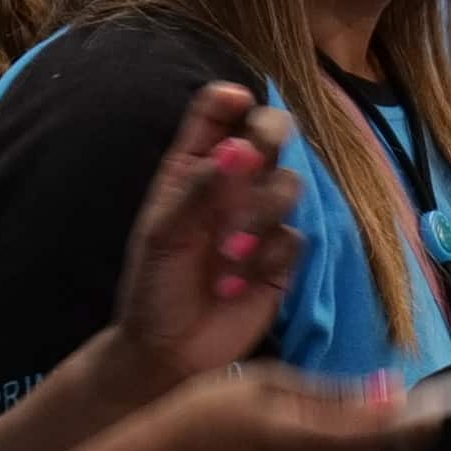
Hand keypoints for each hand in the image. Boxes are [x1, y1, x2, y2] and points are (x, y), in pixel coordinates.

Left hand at [108, 86, 305, 381]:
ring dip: (259, 216)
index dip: (230, 99)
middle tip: (251, 160)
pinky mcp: (283, 255)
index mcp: (193, 166)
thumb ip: (201, 190)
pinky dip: (268, 257)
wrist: (171, 352)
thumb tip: (240, 149)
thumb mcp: (165, 235)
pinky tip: (236, 283)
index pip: (217, 112)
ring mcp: (261, 217)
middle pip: (270, 132)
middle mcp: (232, 184)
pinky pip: (295, 236)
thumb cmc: (155, 286)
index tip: (235, 102)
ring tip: (228, 256)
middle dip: (268, 138)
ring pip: (288, 185)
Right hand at [131, 363, 408, 450]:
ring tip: (297, 438)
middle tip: (322, 411)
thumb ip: (336, 397)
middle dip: (370, 431)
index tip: (430, 400)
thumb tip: (397, 393)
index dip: (420, 418)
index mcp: (303, 443)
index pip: (388, 436)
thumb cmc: (205, 416)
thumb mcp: (267, 386)